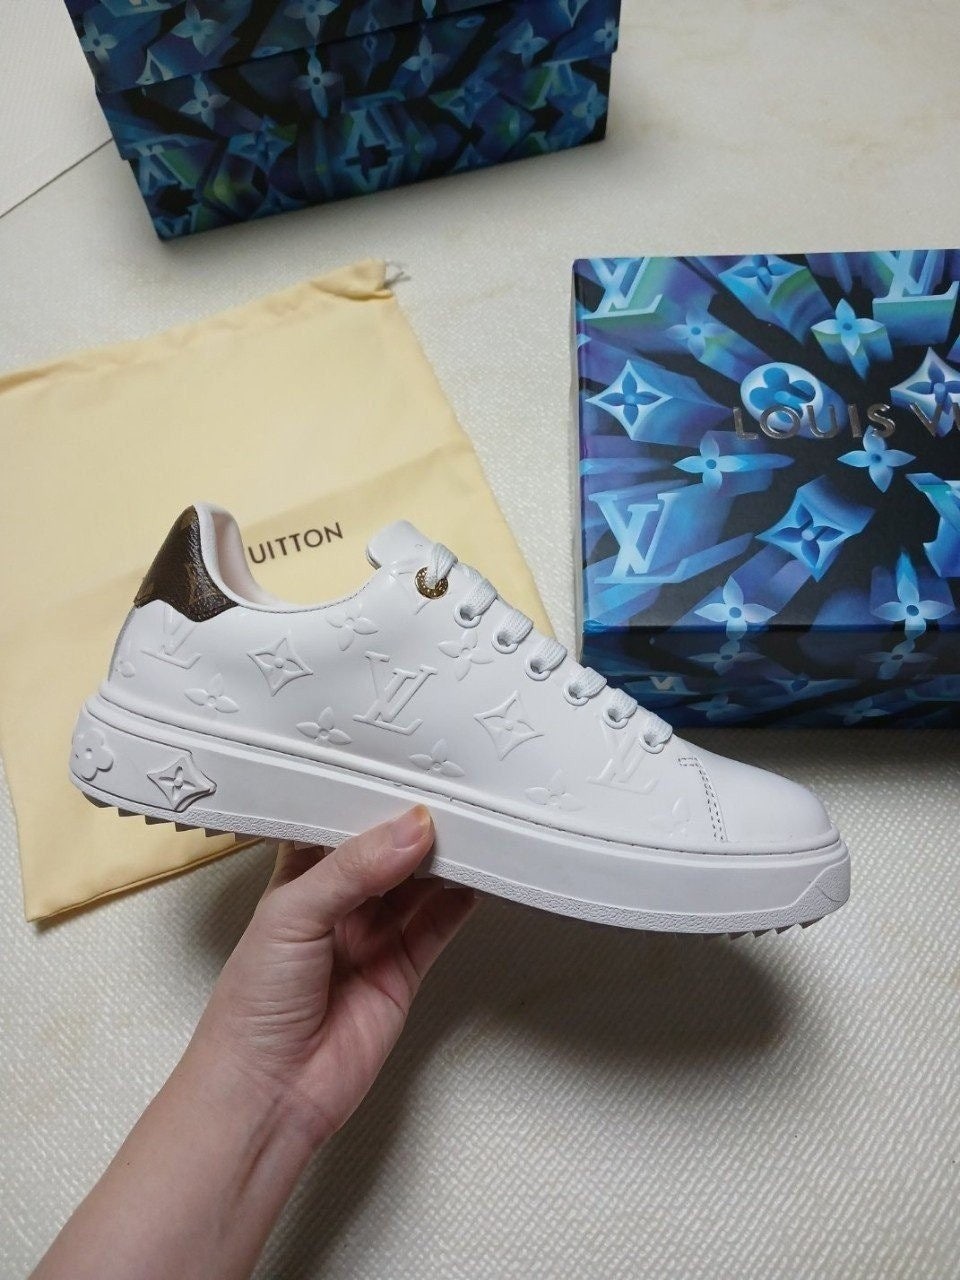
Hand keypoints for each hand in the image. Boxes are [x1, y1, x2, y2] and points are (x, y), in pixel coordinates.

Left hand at [187, 806, 475, 1146]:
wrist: (267, 1094)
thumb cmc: (252, 1005)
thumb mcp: (293, 915)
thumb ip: (354, 869)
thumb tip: (412, 828)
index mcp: (298, 878)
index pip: (339, 824)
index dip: (369, 797)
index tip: (406, 767)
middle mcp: (337, 903)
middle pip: (386, 851)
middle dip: (415, 825)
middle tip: (453, 793)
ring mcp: (372, 936)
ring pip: (417, 885)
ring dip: (444, 858)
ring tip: (475, 825)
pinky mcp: (402, 969)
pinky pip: (438, 925)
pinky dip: (460, 901)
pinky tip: (478, 874)